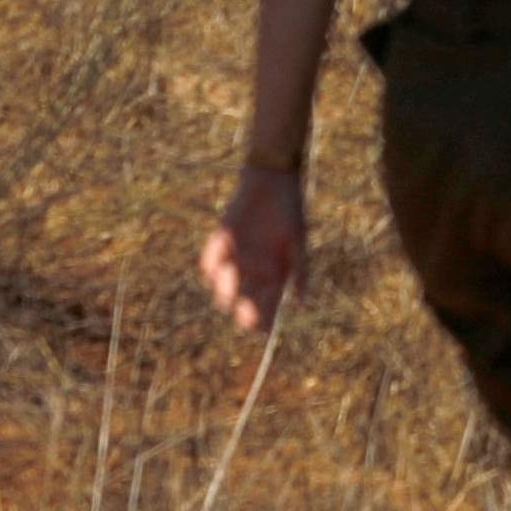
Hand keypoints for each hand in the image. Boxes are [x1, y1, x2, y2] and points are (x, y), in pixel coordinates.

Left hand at [204, 169, 304, 333]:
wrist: (270, 181)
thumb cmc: (290, 209)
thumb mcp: (298, 239)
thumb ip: (299, 268)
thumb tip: (302, 301)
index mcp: (275, 273)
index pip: (268, 305)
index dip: (266, 319)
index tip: (263, 329)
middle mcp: (253, 272)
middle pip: (244, 303)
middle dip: (244, 311)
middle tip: (245, 313)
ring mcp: (234, 260)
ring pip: (223, 288)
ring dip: (226, 289)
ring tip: (231, 280)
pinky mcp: (219, 245)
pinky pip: (208, 265)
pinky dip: (212, 266)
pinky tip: (221, 262)